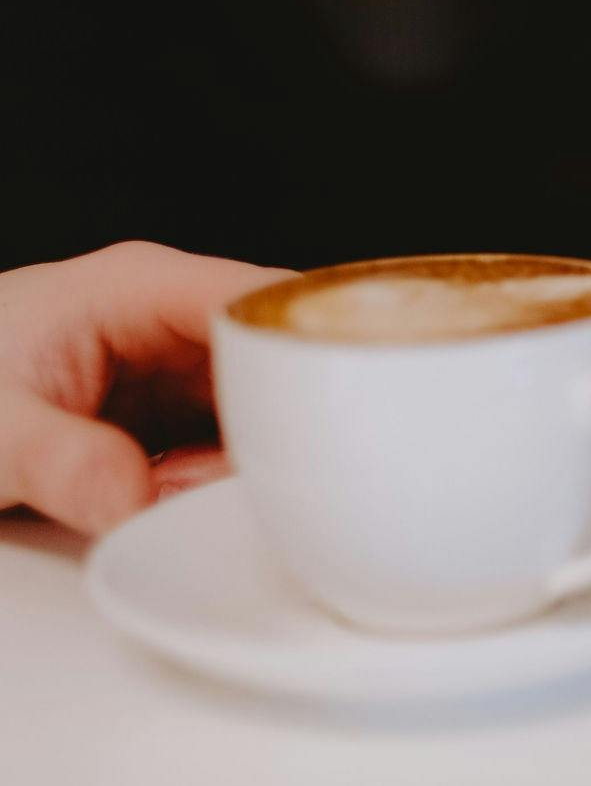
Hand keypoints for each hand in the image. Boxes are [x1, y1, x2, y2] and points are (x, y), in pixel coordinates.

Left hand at [0, 242, 288, 532]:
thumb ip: (58, 461)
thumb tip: (135, 499)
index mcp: (139, 286)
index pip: (263, 299)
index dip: (312, 351)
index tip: (337, 418)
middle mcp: (176, 316)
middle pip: (285, 356)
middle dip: (282, 428)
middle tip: (235, 483)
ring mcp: (184, 363)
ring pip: (273, 404)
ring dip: (251, 461)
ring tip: (176, 493)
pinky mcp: (182, 410)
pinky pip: (242, 439)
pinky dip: (227, 480)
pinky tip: (177, 498)